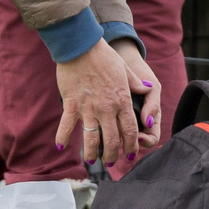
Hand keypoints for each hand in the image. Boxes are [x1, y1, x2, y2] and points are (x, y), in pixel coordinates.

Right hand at [54, 39, 156, 163]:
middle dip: (112, 155)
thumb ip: (136, 84)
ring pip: (91, 139)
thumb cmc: (104, 56)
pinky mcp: (71, 104)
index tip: (130, 155)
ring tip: (91, 161)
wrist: (81, 46)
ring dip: (91, 154)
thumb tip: (148, 90)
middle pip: (112, 140)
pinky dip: (62, 137)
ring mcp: (88, 108)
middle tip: (110, 162)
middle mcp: (106, 108)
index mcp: (122, 100)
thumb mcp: (125, 70)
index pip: (130, 130)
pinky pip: (66, 126)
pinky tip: (61, 146)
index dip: (131, 146)